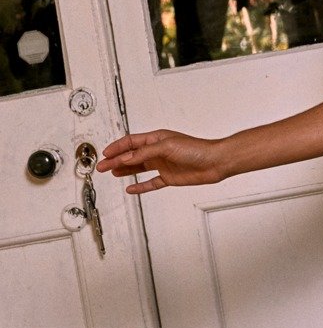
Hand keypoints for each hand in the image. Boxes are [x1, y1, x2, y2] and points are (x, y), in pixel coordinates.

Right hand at [97, 129, 227, 194]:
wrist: (215, 163)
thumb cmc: (197, 149)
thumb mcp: (166, 147)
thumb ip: (145, 153)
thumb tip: (127, 158)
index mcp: (157, 139)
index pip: (131, 142)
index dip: (117, 148)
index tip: (105, 154)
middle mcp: (158, 151)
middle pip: (132, 156)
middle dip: (116, 160)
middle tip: (102, 167)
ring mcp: (163, 165)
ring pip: (139, 168)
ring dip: (125, 170)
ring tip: (112, 173)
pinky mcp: (170, 178)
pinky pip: (151, 183)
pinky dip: (140, 186)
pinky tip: (130, 188)